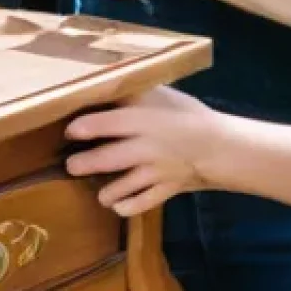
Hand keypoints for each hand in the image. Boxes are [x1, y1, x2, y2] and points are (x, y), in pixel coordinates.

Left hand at [64, 88, 225, 215]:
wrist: (220, 145)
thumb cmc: (185, 114)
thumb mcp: (160, 95)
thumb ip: (133, 93)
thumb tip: (103, 83)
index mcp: (144, 119)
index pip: (107, 123)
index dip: (84, 127)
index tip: (70, 131)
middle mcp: (146, 147)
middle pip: (108, 159)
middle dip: (84, 164)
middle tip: (71, 165)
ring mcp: (156, 171)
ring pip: (122, 187)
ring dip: (105, 192)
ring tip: (99, 191)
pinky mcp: (164, 190)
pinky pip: (141, 204)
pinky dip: (126, 207)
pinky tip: (117, 204)